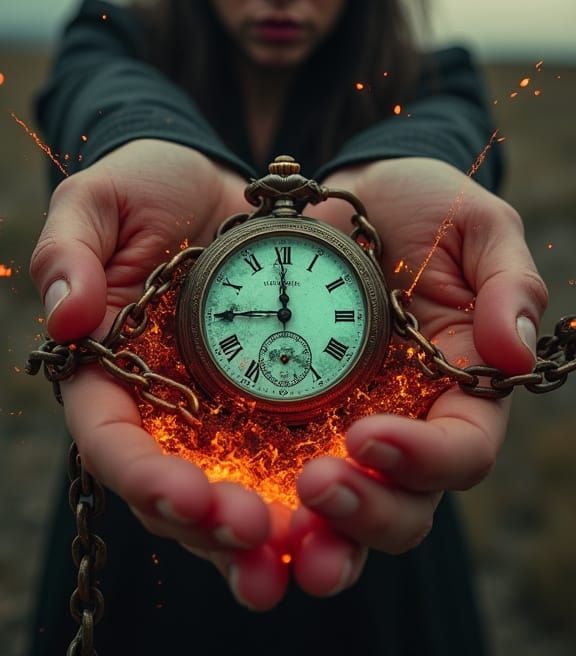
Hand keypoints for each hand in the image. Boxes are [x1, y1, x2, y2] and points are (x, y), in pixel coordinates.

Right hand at [29, 140, 292, 609]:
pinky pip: (297, 469)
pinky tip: (351, 524)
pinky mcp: (281, 411)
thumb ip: (71, 246)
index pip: (113, 443)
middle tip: (255, 537)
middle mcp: (165, 413)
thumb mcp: (103, 199)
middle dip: (214, 528)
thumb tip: (66, 312)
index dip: (143, 478)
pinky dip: (322, 504)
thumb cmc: (151, 188)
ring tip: (308, 555)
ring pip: (241, 500)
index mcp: (109, 374)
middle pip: (179, 495)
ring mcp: (223, 419)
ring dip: (273, 537)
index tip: (185, 494)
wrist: (226, 187)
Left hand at [288, 157, 547, 596]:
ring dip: (305, 538)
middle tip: (316, 486)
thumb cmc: (421, 206)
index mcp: (457, 391)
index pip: (461, 452)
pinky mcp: (281, 423)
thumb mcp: (475, 225)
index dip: (425, 460)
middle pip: (400, 508)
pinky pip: (266, 482)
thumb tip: (513, 354)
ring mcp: (340, 431)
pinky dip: (247, 507)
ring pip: (334, 517)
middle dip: (362, 515)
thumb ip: (507, 282)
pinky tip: (214, 513)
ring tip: (265, 529)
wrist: (342, 197)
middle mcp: (403, 427)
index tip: (369, 433)